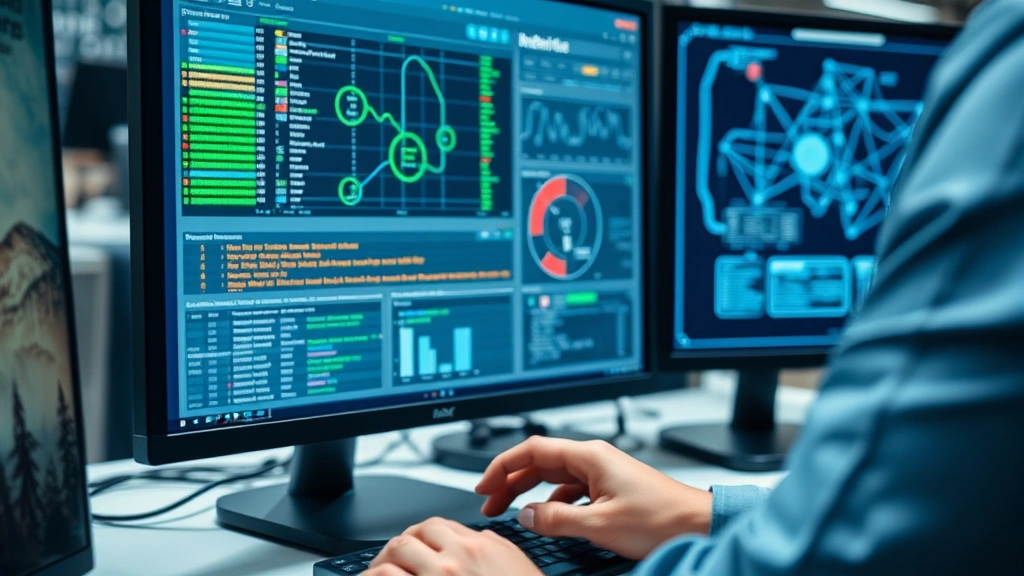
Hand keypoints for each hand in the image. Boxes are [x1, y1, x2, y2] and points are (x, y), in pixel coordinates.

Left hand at [366, 517, 540, 575]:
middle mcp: (451, 562)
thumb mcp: (516, 565)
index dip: (418, 536)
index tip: (412, 546)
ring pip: (389, 562)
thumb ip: (494, 548)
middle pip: (406, 540)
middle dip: (393, 551)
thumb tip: (478, 539)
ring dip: (377, 569)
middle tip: (387, 563)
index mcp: (476, 547)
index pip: (434, 526)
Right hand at [476, 437, 712, 559]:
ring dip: (529, 492)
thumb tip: (526, 516)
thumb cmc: (662, 519)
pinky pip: (571, 489)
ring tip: (510, 511)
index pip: (533, 450)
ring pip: (554, 476)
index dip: (502, 466)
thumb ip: (557, 519)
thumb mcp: (600, 524)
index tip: (483, 485)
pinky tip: (546, 518)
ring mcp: (604, 472)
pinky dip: (552, 502)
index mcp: (590, 456)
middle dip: (510, 481)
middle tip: (488, 502)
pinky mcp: (611, 488)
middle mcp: (595, 458)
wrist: (699, 524)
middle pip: (540, 462)